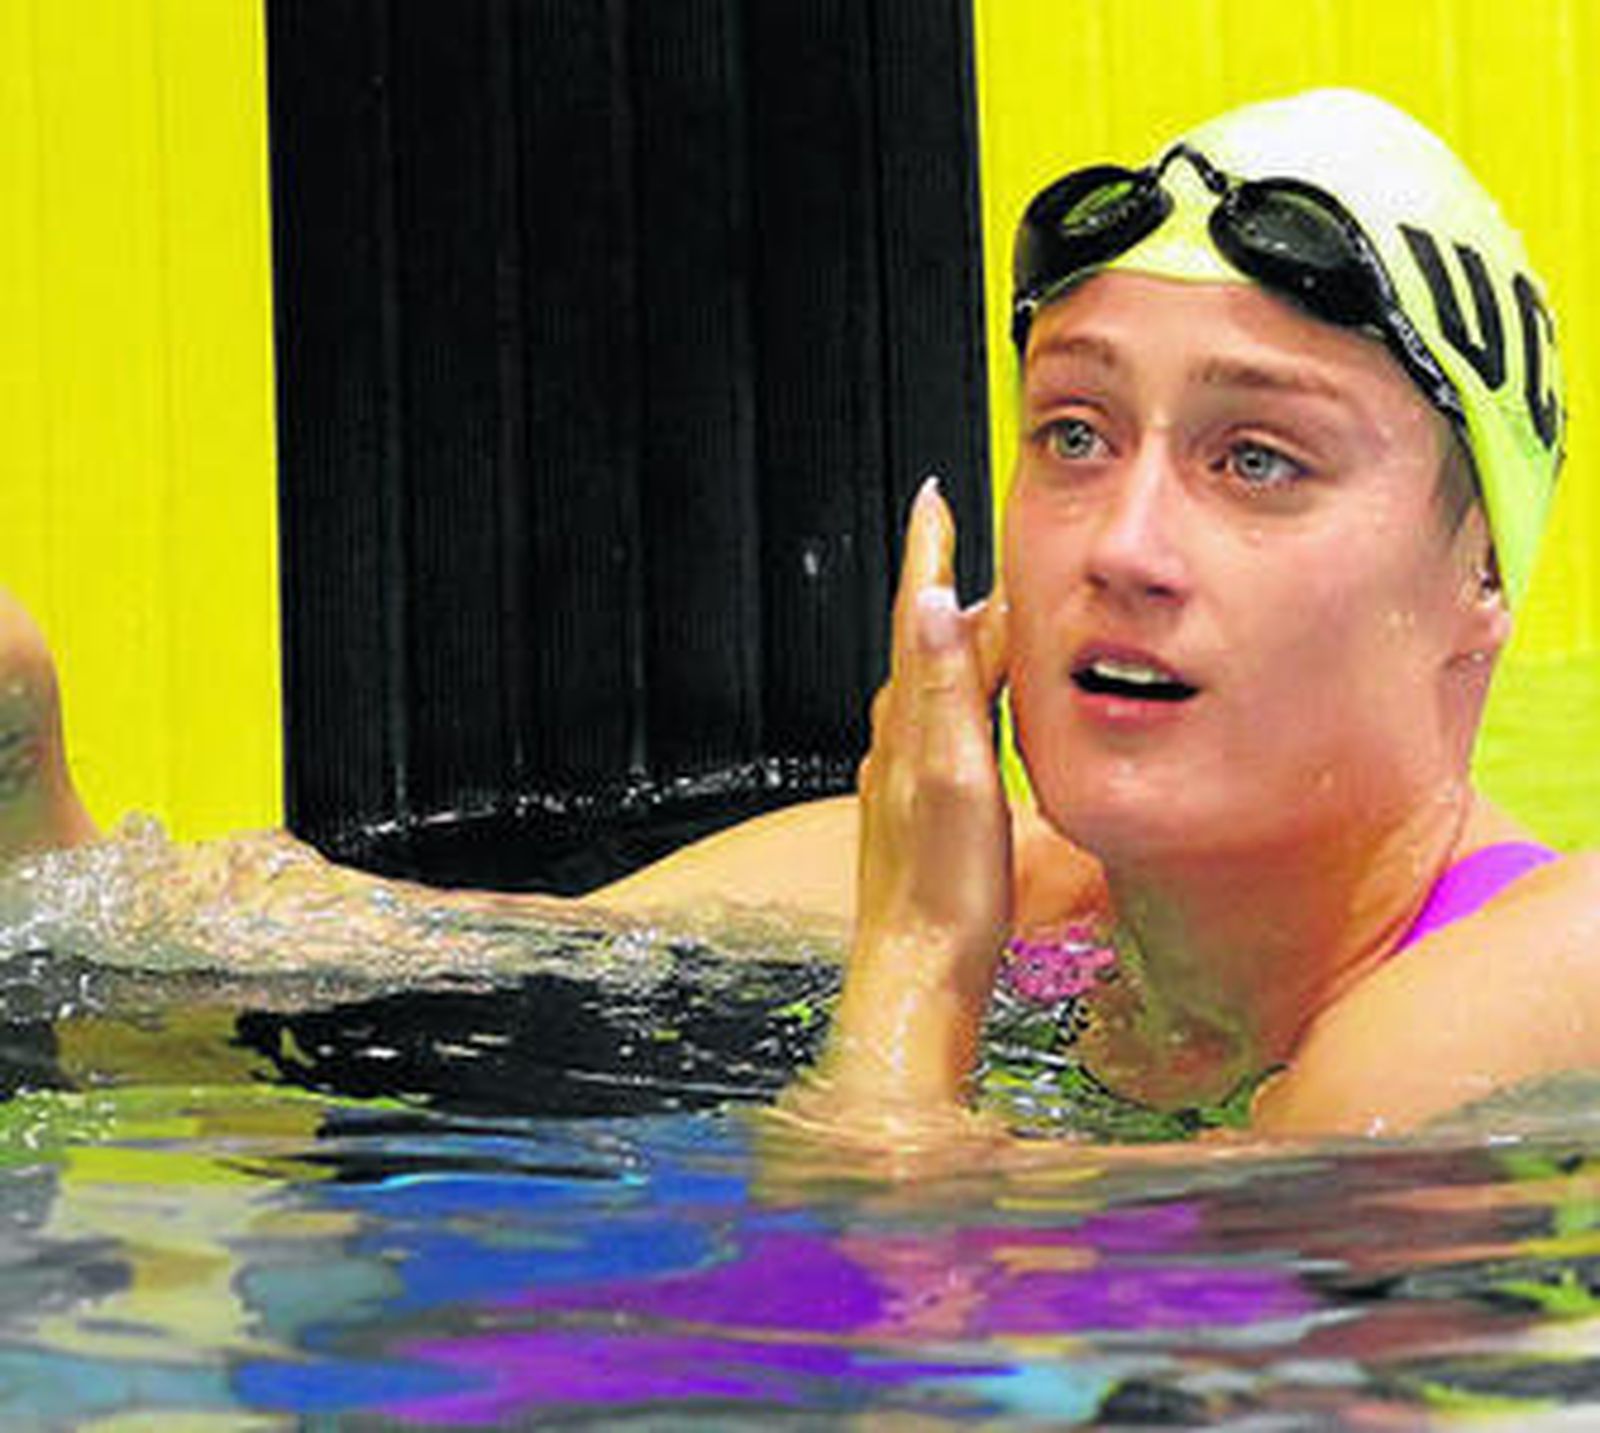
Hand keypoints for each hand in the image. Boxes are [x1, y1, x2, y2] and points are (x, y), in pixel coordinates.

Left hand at [814, 476, 1010, 1111]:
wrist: (917, 974)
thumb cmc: (944, 890)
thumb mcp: (954, 778)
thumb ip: (945, 689)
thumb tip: (926, 599)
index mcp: (912, 723)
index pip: (921, 617)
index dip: (929, 554)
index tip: (934, 498)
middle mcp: (898, 740)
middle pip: (927, 643)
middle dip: (947, 585)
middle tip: (969, 537)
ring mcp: (904, 775)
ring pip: (931, 684)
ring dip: (954, 639)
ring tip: (982, 609)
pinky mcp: (916, 807)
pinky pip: (937, 726)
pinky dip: (959, 694)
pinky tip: (971, 710)